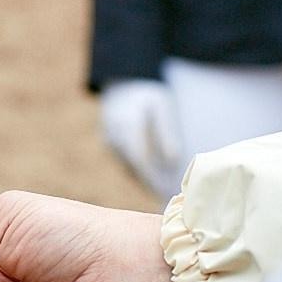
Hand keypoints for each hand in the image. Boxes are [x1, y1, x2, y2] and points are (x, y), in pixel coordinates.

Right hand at [98, 78, 184, 196]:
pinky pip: (124, 160)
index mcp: (128, 123)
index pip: (139, 157)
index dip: (152, 177)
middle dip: (150, 182)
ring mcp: (109, 137)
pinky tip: (151, 178)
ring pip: (128, 165)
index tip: (166, 191)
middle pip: (133, 165)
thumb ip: (166, 131)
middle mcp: (115, 133)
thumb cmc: (147, 93)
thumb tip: (171, 161)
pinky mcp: (109, 141)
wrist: (122, 81)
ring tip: (163, 192)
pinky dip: (137, 170)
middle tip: (167, 199)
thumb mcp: (162, 105)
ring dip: (144, 178)